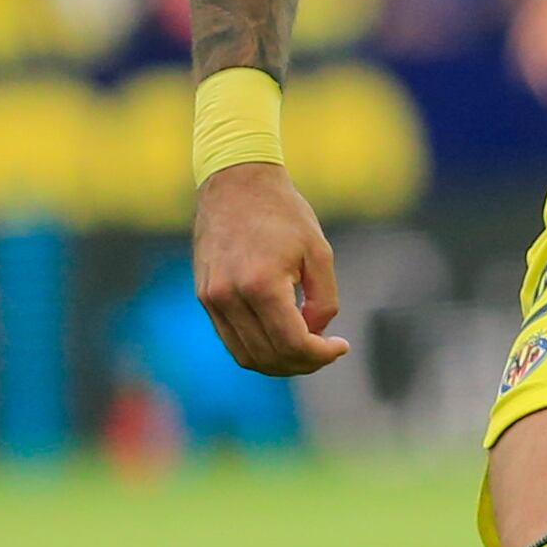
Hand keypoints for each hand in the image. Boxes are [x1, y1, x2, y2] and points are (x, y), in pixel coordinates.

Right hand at [194, 161, 350, 373]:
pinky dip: (259, 348)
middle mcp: (229, 296)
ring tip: (308, 349)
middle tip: (328, 351)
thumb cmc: (284, 213)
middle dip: (304, 363)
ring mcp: (212, 298)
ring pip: (246, 355)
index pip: (292, 343)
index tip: (342, 346)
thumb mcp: (319, 252)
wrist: (236, 183)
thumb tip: (315, 333)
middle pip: (268, 356)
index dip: (321, 355)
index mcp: (261, 284)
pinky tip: (283, 337)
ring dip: (280, 363)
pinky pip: (231, 338)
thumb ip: (323, 300)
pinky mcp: (205, 296)